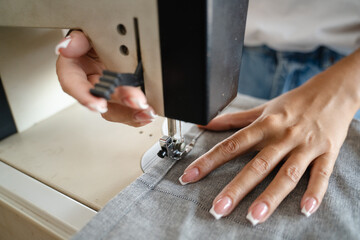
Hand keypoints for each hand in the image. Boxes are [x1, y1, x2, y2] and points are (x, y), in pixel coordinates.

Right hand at [55, 30, 155, 126]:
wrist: (106, 39)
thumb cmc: (92, 40)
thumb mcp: (83, 34)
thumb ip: (77, 40)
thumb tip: (66, 47)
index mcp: (74, 72)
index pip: (74, 86)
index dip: (86, 97)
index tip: (99, 104)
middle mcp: (90, 86)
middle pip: (102, 100)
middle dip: (120, 101)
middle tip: (136, 100)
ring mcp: (107, 93)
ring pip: (115, 110)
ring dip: (132, 113)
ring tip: (146, 111)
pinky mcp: (122, 98)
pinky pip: (128, 110)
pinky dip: (139, 113)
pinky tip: (148, 112)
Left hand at [179, 49, 359, 224]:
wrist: (332, 92)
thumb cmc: (294, 102)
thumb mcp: (263, 109)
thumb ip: (233, 120)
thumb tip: (204, 123)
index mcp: (265, 124)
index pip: (232, 145)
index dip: (209, 161)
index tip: (190, 176)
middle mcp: (283, 136)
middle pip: (257, 165)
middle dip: (237, 188)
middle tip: (218, 208)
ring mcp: (305, 146)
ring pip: (287, 173)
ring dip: (271, 197)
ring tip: (254, 217)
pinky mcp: (327, 152)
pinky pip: (321, 175)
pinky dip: (314, 192)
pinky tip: (305, 209)